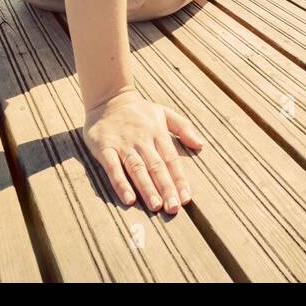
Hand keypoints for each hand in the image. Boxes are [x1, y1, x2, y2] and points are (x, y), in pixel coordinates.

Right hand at [83, 88, 204, 213]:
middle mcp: (142, 140)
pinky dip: (120, 183)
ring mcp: (123, 144)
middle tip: (173, 208)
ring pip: (137, 168)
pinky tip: (128, 198)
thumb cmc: (139, 110)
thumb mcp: (164, 112)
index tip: (186, 199)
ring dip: (146, 188)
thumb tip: (201, 144)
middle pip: (156, 167)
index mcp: (157, 133)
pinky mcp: (104, 147)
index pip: (171, 159)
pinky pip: (112, 167)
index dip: (179, 180)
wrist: (107, 97)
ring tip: (156, 206)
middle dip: (166, 188)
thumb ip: (183, 128)